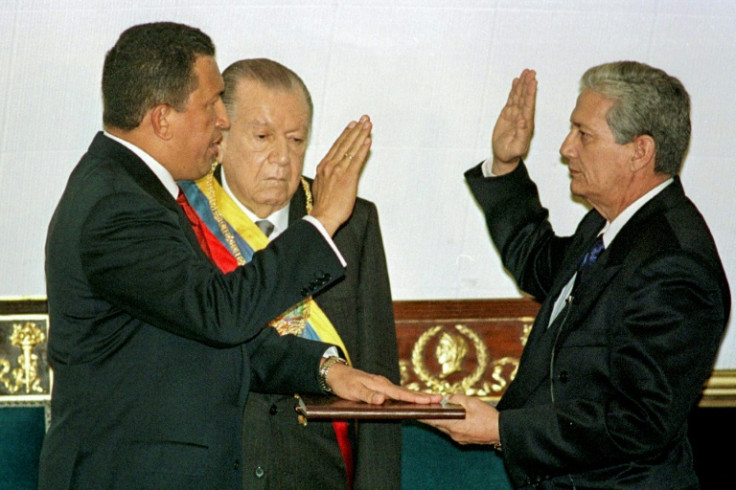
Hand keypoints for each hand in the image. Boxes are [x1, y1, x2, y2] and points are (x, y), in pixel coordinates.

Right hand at [310, 115, 372, 235]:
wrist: (322, 217)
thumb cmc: (322, 207)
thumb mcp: (320, 186)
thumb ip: (325, 176)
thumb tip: (329, 173)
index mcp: (323, 166)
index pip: (336, 146)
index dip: (345, 134)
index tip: (352, 125)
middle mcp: (330, 165)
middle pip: (344, 143)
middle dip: (355, 129)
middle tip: (363, 119)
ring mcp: (338, 170)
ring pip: (351, 148)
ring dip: (361, 135)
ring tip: (368, 125)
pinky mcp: (348, 178)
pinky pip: (356, 160)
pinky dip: (362, 149)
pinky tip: (367, 141)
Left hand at [325, 362, 441, 404]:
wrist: (336, 373)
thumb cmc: (344, 384)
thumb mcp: (353, 391)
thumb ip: (368, 396)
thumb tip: (382, 400)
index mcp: (380, 385)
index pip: (401, 393)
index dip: (416, 398)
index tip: (430, 400)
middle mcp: (384, 384)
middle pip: (406, 392)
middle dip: (423, 396)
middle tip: (439, 399)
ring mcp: (383, 385)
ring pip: (403, 392)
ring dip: (417, 396)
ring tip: (432, 400)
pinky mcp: (380, 387)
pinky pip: (397, 392)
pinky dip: (407, 396)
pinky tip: (412, 399)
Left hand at [420, 393, 499, 444]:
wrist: (502, 432)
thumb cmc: (488, 417)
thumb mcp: (472, 402)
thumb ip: (457, 398)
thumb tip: (447, 398)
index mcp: (453, 425)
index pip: (432, 420)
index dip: (422, 415)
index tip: (413, 411)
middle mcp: (454, 434)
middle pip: (437, 424)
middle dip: (431, 415)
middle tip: (424, 408)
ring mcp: (459, 438)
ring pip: (445, 427)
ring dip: (441, 419)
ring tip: (437, 410)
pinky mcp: (465, 440)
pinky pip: (453, 430)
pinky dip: (450, 423)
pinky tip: (453, 417)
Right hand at [491, 69, 536, 174]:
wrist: (504, 157)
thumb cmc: (511, 154)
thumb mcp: (517, 147)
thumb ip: (521, 135)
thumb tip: (523, 121)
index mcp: (526, 124)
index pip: (529, 105)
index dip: (531, 93)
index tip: (533, 82)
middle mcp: (522, 117)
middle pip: (525, 97)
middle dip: (527, 84)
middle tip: (530, 72)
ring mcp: (515, 115)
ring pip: (519, 97)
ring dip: (522, 85)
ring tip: (525, 73)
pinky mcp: (508, 115)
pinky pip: (511, 100)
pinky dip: (513, 91)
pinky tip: (515, 82)